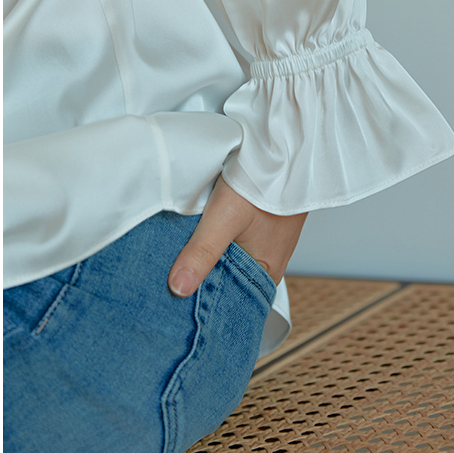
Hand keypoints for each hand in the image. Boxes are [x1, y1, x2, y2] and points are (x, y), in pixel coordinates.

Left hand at [168, 176, 306, 296]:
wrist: (288, 149)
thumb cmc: (267, 181)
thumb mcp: (226, 217)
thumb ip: (202, 253)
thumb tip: (178, 288)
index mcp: (266, 273)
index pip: (231, 303)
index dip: (202, 304)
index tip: (174, 303)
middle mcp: (267, 263)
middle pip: (227, 280)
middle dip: (200, 279)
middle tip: (166, 280)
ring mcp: (263, 243)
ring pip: (228, 260)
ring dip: (205, 257)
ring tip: (175, 258)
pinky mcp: (257, 225)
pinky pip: (232, 242)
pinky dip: (214, 240)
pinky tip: (196, 233)